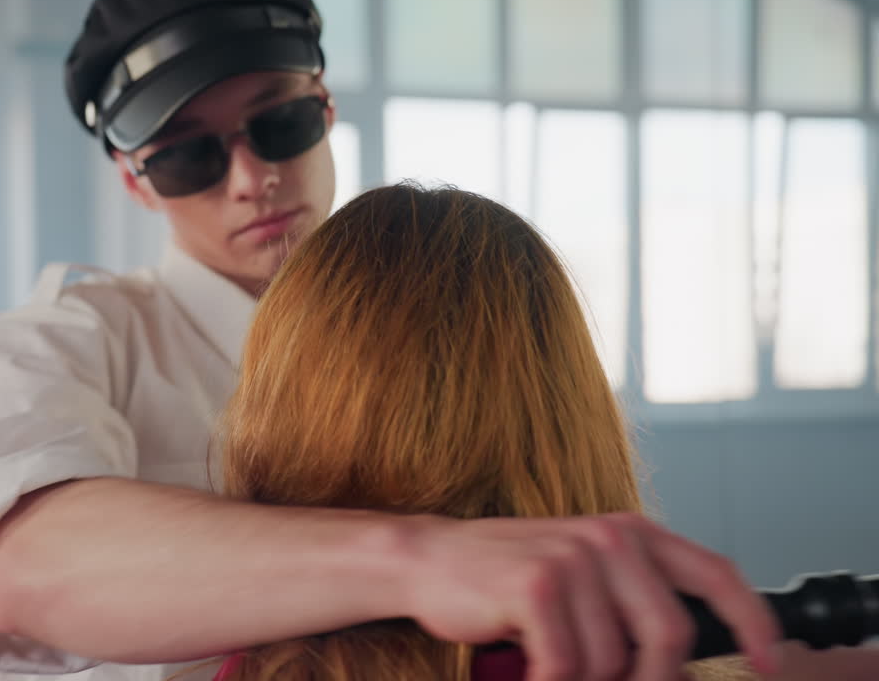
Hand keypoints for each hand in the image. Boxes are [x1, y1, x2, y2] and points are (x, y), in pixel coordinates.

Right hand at [398, 512, 781, 680]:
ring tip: (550, 665)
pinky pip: (567, 666)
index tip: (767, 662)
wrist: (431, 561)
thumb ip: (635, 603)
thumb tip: (681, 668)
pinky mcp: (536, 585)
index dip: (752, 621)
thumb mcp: (585, 577)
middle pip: (668, 635)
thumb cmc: (508, 580)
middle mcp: (610, 537)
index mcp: (632, 532)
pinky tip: (530, 670)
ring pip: (612, 662)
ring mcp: (573, 557)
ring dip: (581, 680)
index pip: (716, 573)